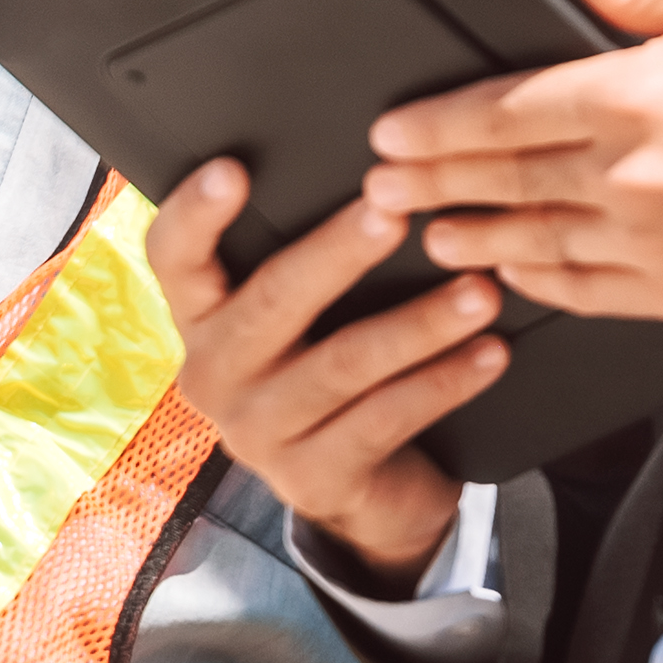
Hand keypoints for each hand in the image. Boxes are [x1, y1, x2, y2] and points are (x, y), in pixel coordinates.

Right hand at [146, 161, 496, 575]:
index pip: (173, 257)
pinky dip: (444, 381)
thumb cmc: (333, 371)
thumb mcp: (303, 321)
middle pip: (271, 300)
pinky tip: (489, 353)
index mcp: (202, 318)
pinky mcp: (312, 478)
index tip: (233, 169)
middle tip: (395, 211)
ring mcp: (258, 433)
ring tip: (479, 290)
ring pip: (343, 363)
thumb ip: (309, 261)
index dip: (194, 213)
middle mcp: (214, 374)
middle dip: (338, 252)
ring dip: (420, 322)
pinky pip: (385, 418)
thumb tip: (379, 175)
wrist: (362, 494)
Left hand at [361, 0, 662, 320]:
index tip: (392, 132)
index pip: (505, 113)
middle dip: (429, 185)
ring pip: (534, 246)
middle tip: (377, 190)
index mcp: (638, 98)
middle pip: (502, 183)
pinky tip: (512, 277)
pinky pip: (587, 294)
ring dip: (472, 239)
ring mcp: (655, 245)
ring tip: (429, 235)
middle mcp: (634, 178)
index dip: (437, 126)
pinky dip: (539, 285)